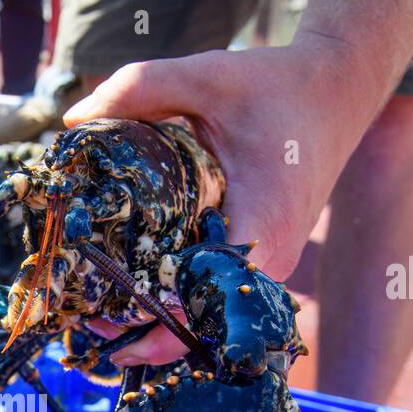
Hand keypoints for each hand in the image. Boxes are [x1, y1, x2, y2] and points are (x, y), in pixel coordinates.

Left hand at [63, 38, 375, 366]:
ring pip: (213, 319)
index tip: (108, 324)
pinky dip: (180, 307)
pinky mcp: (263, 261)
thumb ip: (140, 87)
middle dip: (148, 335)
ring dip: (161, 327)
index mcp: (263, 220)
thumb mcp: (207, 76)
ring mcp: (270, 265)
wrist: (338, 91)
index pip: (209, 294)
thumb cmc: (276, 86)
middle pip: (207, 322)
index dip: (159, 321)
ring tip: (101, 325)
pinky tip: (135, 303)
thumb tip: (74, 118)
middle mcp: (272, 257)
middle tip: (87, 328)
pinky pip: (218, 299)